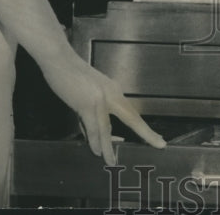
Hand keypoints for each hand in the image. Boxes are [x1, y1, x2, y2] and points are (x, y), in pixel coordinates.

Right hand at [40, 51, 165, 163]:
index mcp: (114, 91)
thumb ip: (95, 111)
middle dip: (146, 133)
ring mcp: (100, 99)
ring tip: (111, 160)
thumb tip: (96, 133)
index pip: (132, 112)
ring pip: (107, 129)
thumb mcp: (90, 91)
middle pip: (132, 118)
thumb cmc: (72, 74)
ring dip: (108, 148)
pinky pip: (93, 127)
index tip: (157, 138)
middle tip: (160, 145)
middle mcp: (112, 94)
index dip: (144, 127)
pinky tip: (96, 151)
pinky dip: (94, 141)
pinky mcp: (86, 103)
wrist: (60, 59)